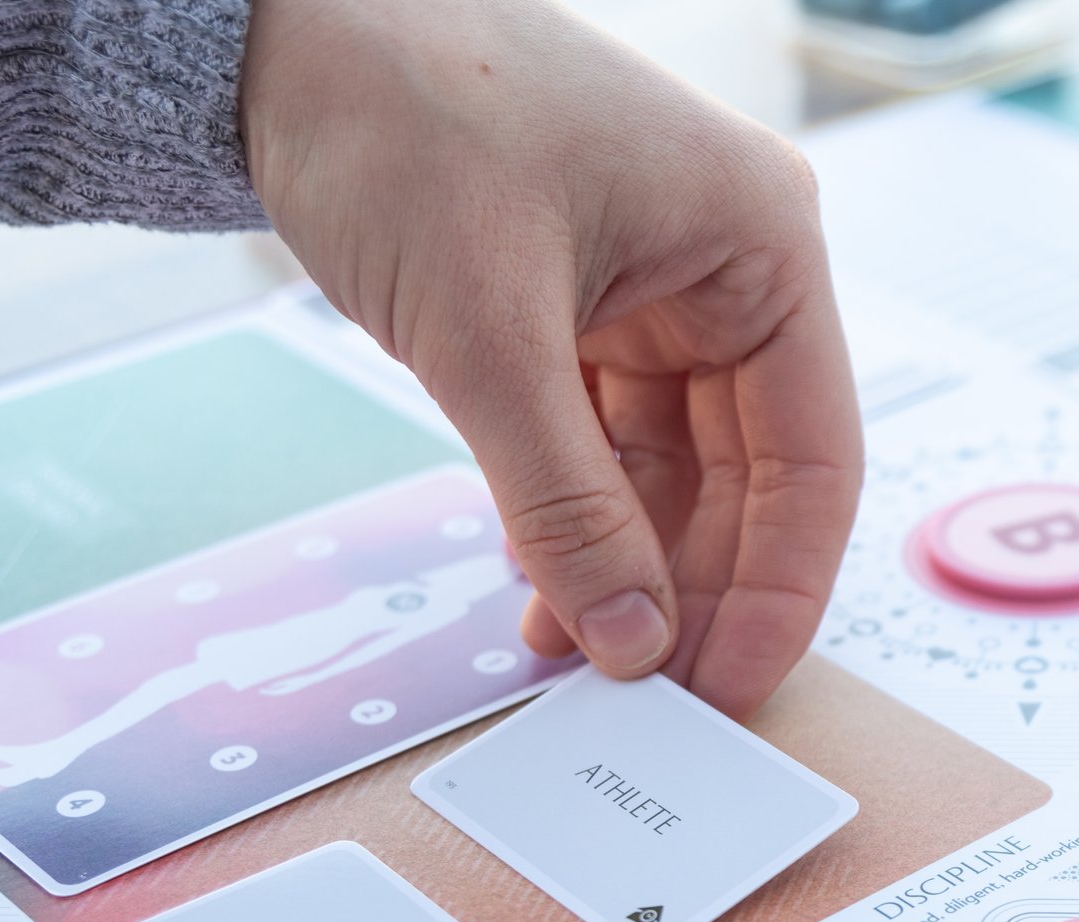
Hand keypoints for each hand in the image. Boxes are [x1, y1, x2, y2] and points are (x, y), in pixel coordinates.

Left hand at [239, 0, 862, 716]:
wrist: (267, 27)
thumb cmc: (400, 112)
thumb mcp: (489, 335)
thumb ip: (565, 504)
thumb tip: (632, 640)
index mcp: (762, 245)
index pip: (811, 456)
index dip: (779, 587)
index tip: (733, 688)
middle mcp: (726, 270)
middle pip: (747, 476)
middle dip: (694, 588)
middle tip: (650, 696)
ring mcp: (653, 291)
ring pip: (671, 471)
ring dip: (626, 566)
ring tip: (577, 657)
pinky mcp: (578, 309)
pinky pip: (600, 443)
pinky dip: (571, 519)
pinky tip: (540, 591)